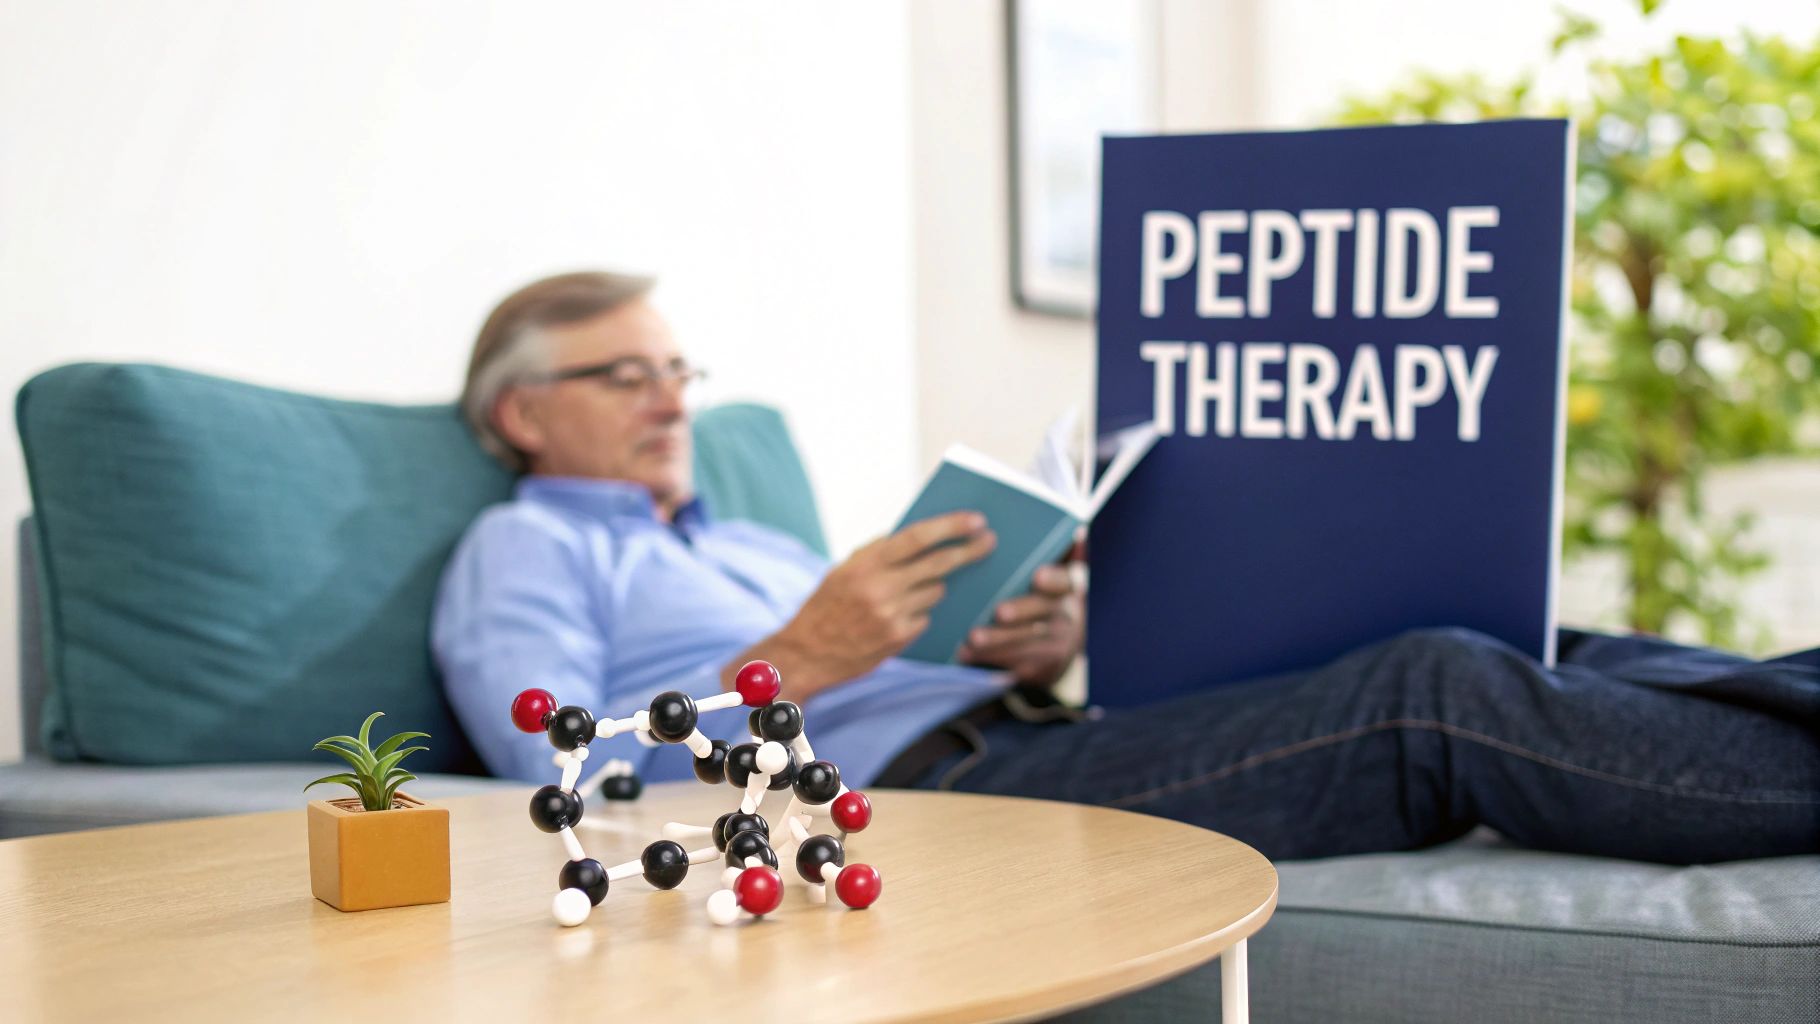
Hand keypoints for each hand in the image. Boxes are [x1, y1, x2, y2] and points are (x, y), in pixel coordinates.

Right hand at [728, 511, 996, 701]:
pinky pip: (925, 616)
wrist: (806, 653)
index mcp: (866, 564)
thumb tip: (920, 536)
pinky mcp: (899, 639)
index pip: (918, 537)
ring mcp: (892, 615)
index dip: (951, 526)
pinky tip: (898, 615)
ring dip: (934, 585)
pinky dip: (919, 611)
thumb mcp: (844, 570)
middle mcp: (881, 588)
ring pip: (936, 591)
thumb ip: (878, 552)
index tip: (976, 520)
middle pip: (939, 564)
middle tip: (988, 543)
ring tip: (912, 589)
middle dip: (969, 551)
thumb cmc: (826, 606)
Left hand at [959, 562, 1082, 687]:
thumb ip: (1026, 568)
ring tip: (973, 638)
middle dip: (1020, 612)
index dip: (1053, 580)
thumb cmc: (1037, 600)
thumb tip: (1003, 538)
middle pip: (1042, 612)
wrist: (1060, 644)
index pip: (1064, 581)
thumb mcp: (1042, 584)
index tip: (1037, 576)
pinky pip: (1015, 664)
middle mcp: (1065, 616)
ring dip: (998, 641)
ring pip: (1026, 642)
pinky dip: (989, 659)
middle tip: (999, 612)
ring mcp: (1055, 644)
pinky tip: (967, 654)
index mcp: (1066, 589)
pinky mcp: (1040, 667)